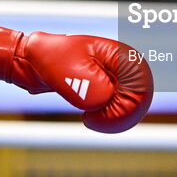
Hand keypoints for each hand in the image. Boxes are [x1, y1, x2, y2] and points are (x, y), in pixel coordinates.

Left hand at [0, 21, 153, 133]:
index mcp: (120, 55)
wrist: (34, 60)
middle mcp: (124, 66)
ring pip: (132, 108)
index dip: (125, 108)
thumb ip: (92, 89)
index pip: (141, 88)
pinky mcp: (110, 88)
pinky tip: (90, 117)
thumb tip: (105, 102)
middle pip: (140, 100)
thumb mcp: (68, 75)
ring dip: (114, 120)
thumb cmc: (49, 59)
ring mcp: (118, 77)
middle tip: (91, 120)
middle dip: (119, 117)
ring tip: (90, 119)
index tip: (95, 114)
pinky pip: (120, 110)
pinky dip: (109, 119)